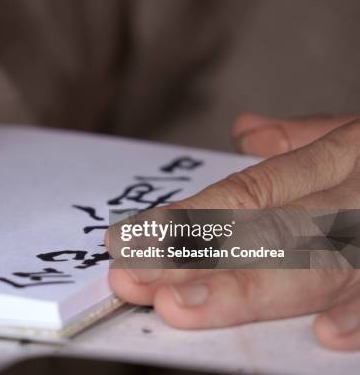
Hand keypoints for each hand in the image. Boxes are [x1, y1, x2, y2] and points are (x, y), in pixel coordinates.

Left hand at [108, 113, 359, 350]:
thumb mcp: (358, 134)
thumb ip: (301, 138)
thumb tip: (244, 130)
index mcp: (336, 158)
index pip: (243, 191)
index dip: (185, 219)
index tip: (129, 244)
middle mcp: (356, 192)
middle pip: (263, 229)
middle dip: (194, 259)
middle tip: (133, 283)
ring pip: (314, 263)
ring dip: (249, 288)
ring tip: (183, 309)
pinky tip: (327, 336)